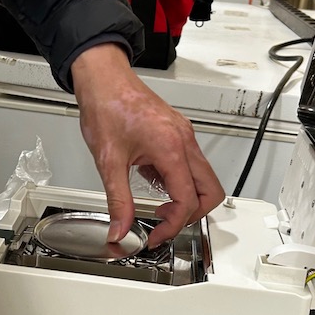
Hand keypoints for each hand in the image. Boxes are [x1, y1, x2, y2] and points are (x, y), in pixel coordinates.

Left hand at [71, 43, 224, 247]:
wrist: (104, 79)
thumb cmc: (107, 107)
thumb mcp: (108, 162)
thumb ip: (118, 201)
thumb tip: (120, 230)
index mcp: (171, 148)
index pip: (188, 200)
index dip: (173, 225)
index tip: (155, 235)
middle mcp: (184, 141)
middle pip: (211, 191)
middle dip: (192, 215)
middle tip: (165, 223)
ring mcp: (184, 136)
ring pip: (204, 179)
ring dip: (186, 198)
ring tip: (158, 204)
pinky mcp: (178, 133)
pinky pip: (191, 165)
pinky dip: (178, 181)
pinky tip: (153, 180)